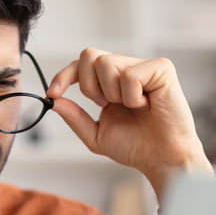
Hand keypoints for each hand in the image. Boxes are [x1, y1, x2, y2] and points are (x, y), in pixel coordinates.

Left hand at [47, 48, 212, 198]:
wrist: (162, 159)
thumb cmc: (136, 146)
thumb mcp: (96, 135)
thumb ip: (75, 117)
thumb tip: (54, 100)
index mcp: (112, 81)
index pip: (82, 64)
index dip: (64, 75)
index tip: (53, 93)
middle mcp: (128, 68)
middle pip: (89, 55)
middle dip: (89, 86)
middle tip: (106, 105)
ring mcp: (145, 66)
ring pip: (107, 63)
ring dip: (113, 94)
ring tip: (133, 107)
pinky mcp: (162, 69)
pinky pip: (130, 75)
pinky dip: (132, 97)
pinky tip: (147, 105)